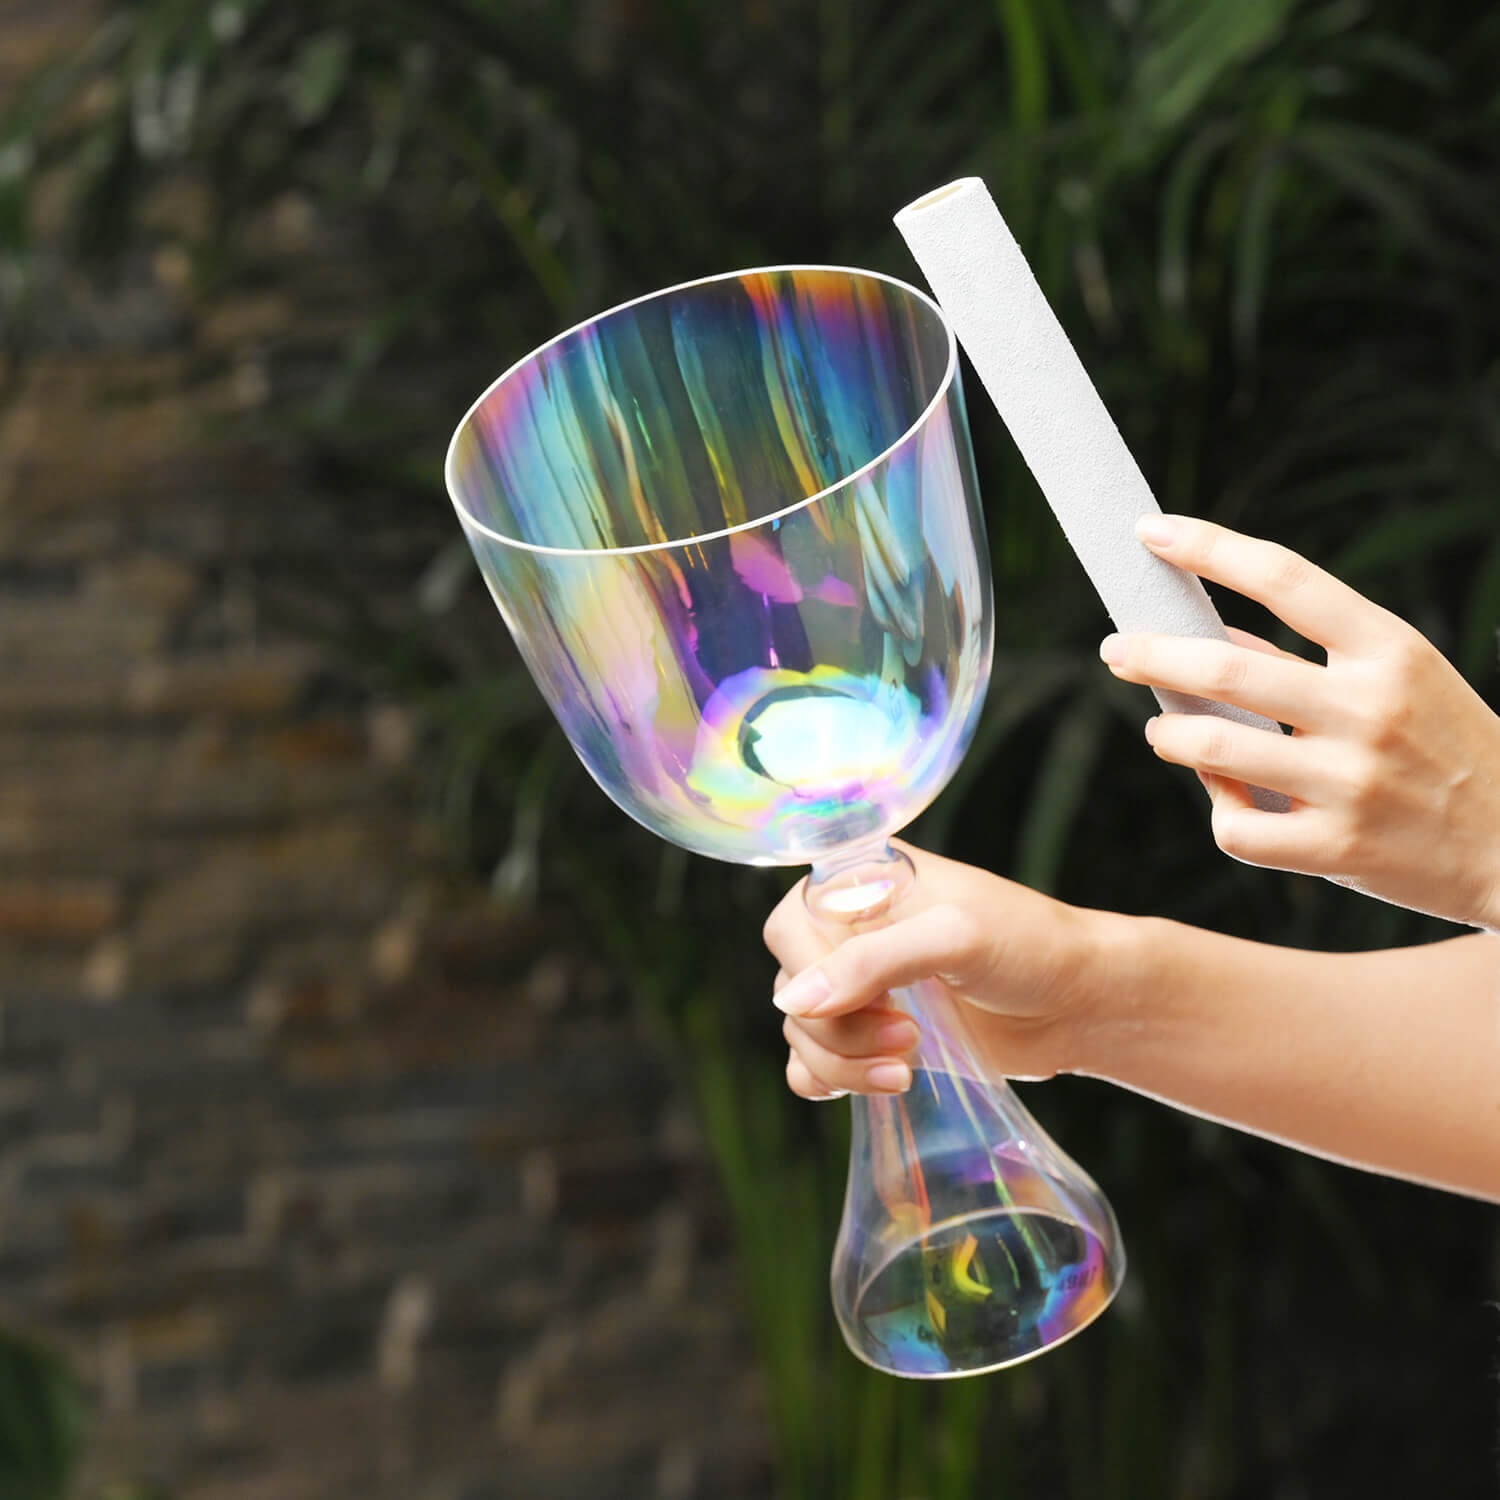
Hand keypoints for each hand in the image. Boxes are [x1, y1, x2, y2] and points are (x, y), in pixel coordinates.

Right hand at [762, 844, 1114, 1099]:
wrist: (1083, 1003)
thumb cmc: (1030, 946)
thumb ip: (873, 962)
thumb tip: (794, 1003)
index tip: (870, 1001)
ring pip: (803, 1034)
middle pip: (792, 989)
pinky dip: (830, 1081)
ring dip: (843, 1062)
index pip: (790, 926)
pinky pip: (814, 1065)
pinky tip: (881, 1084)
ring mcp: (861, 987)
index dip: (811, 972)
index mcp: (862, 884)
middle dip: (840, 1029)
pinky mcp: (873, 1036)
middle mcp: (851, 933)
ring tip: (908, 1068)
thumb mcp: (955, 937)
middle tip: (909, 1039)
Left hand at [1101, 514, 1499, 929]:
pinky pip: (1237, 828)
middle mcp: (1372, 710)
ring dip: (1169, 735)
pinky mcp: (1338, 849)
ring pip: (1213, 749)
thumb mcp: (1400, 677)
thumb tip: (1207, 635)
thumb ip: (1309, 655)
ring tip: (1162, 731)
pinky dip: (1220, 811)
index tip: (1150, 531)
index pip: (1287, 577)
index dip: (1210, 547)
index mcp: (1391, 651)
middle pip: (1226, 668)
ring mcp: (1353, 782)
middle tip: (1116, 647)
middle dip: (1151, 653)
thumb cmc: (1443, 746)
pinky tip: (1229, 803)